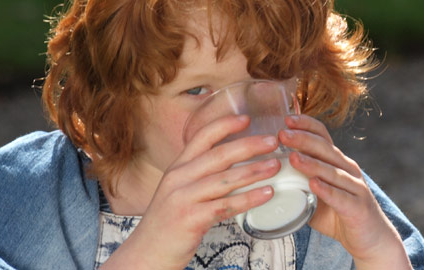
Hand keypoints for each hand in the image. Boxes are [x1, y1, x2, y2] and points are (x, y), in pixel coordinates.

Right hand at [102, 115, 279, 269]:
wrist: (147, 252)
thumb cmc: (168, 223)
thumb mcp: (178, 191)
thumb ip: (199, 177)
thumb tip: (234, 167)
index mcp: (177, 168)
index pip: (201, 137)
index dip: (225, 125)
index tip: (247, 118)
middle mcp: (178, 178)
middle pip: (219, 154)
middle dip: (249, 145)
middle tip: (274, 141)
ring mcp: (183, 198)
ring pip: (225, 179)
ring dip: (255, 171)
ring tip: (276, 166)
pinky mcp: (191, 218)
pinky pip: (226, 205)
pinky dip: (249, 198)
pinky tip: (266, 194)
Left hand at [279, 115, 411, 268]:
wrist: (371, 239)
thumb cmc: (340, 215)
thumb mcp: (316, 196)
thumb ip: (298, 185)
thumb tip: (267, 179)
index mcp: (338, 163)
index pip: (323, 136)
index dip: (306, 125)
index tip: (287, 118)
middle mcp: (348, 170)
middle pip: (326, 149)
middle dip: (303, 139)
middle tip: (283, 133)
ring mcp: (356, 188)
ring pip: (332, 171)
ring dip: (312, 164)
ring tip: (293, 157)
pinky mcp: (358, 208)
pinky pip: (341, 197)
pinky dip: (327, 190)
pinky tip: (313, 185)